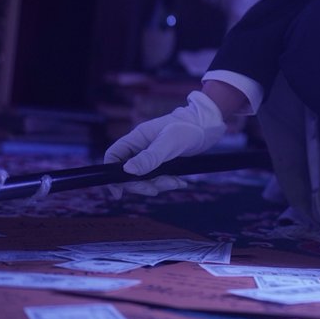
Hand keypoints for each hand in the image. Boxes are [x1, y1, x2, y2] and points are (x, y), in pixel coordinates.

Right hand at [103, 91, 225, 197]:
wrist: (208, 126)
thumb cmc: (188, 128)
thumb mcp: (169, 143)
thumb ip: (149, 157)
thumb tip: (126, 171)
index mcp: (136, 138)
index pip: (113, 156)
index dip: (111, 174)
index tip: (118, 192)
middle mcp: (141, 147)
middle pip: (128, 172)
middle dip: (141, 184)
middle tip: (154, 191)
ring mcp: (152, 155)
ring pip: (145, 177)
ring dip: (158, 184)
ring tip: (176, 183)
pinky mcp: (163, 161)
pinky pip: (158, 177)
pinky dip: (167, 182)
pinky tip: (181, 183)